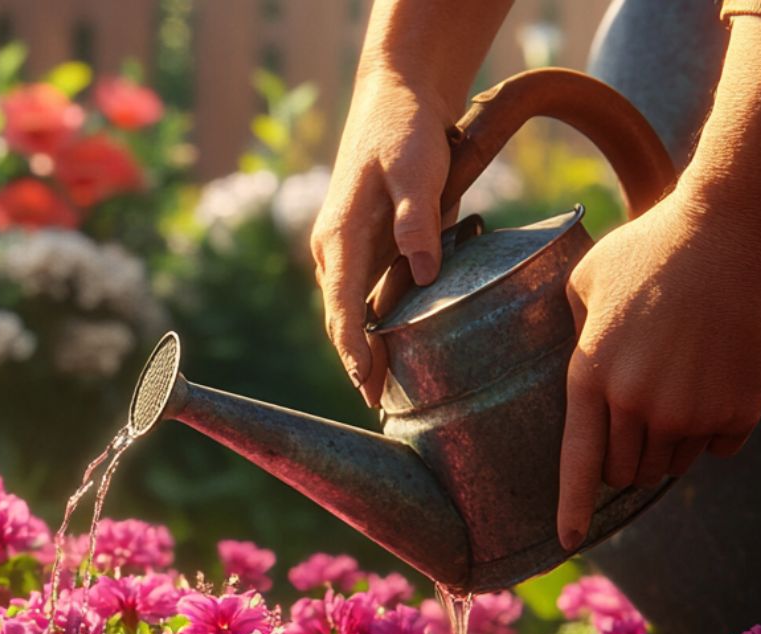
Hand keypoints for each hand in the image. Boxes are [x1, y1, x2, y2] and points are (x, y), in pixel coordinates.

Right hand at [309, 72, 455, 407]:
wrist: (397, 99)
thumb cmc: (404, 130)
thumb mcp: (415, 168)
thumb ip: (417, 220)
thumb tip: (424, 274)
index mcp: (339, 236)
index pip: (340, 307)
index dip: (353, 350)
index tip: (367, 384)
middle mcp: (336, 251)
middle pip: (342, 320)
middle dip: (359, 364)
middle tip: (381, 407)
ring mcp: (350, 252)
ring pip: (354, 312)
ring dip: (369, 350)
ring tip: (391, 393)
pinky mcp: (370, 249)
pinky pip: (370, 297)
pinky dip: (382, 327)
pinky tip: (403, 352)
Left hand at [555, 189, 760, 549]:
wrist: (735, 232)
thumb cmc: (655, 246)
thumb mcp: (589, 278)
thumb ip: (574, 327)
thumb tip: (577, 358)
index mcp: (592, 376)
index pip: (577, 461)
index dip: (572, 506)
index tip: (568, 541)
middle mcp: (637, 404)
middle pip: (628, 471)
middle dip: (632, 454)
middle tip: (647, 408)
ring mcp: (689, 411)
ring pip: (675, 462)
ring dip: (675, 439)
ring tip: (685, 377)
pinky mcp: (737, 409)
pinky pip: (721, 447)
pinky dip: (720, 427)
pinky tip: (722, 376)